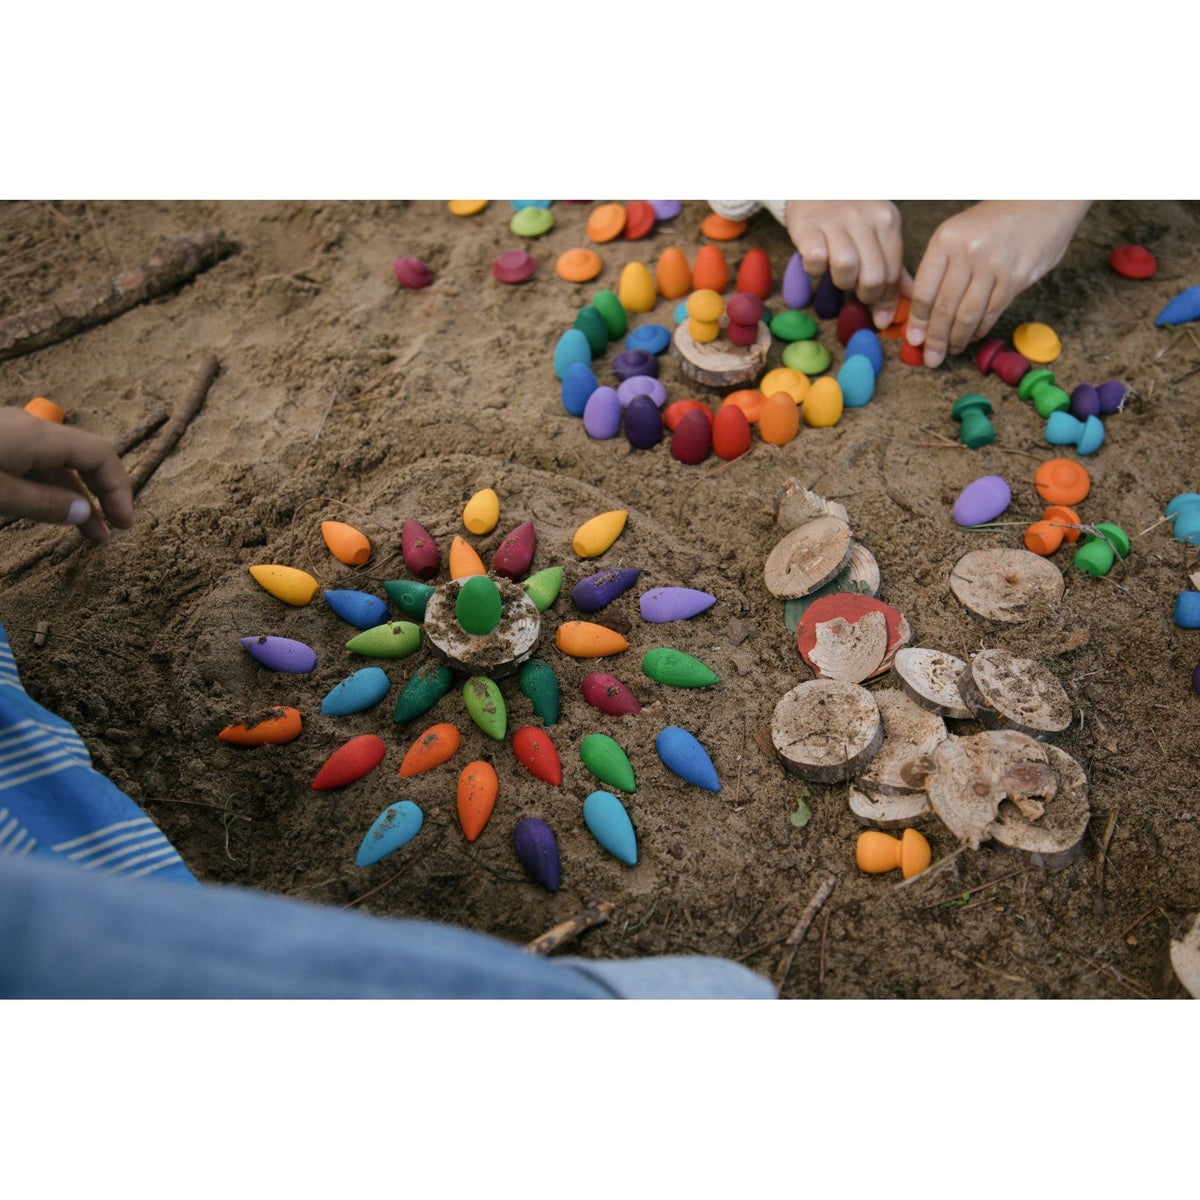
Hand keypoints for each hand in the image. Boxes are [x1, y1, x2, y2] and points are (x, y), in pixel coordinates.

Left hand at [0, 409, 132, 541]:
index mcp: (37, 436)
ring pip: (57, 463)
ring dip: (76, 495)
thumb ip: (43, 504)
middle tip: (113, 527)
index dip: (119, 488)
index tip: (124, 523)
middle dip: (103, 492)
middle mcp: (30, 428)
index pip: (100, 454)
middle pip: (83, 456)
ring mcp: (12, 433)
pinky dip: (50, 487)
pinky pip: (34, 463)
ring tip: (88, 531)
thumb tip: (85, 513)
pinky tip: (53, 508)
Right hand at [784, 200, 904, 326]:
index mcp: (888, 220)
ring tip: (840, 278)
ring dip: (843, 283)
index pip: (893, 271)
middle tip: (859, 294)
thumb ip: (894, 266)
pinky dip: (816, 270)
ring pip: (846, 268)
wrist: (814, 182)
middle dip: (867, 295)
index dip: (886, 298)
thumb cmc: (850, 215)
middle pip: (873, 275)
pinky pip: (816, 260)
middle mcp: (865, 217)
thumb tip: (911, 300)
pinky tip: (818, 263)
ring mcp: (836, 220)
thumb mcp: (879, 232)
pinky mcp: (808, 227)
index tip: (879, 311)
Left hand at [905, 201, 1090, 366]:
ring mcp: (993, 265)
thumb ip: (941, 267)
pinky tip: (973, 336)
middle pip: (944, 308)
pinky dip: (980, 329)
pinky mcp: (1016, 277)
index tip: (914, 340)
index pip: (924, 291)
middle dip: (935, 339)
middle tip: (931, 359)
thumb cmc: (995, 220)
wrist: (1044, 199)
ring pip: (968, 315)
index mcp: (945, 239)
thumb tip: (924, 311)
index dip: (918, 321)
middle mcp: (967, 252)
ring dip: (957, 339)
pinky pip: (991, 312)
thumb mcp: (959, 232)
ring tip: (950, 351)